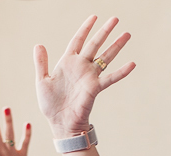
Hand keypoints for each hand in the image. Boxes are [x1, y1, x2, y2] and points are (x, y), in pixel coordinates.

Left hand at [33, 16, 134, 139]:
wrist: (60, 123)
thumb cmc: (51, 105)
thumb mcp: (42, 81)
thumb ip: (41, 62)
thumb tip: (38, 44)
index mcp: (67, 62)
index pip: (78, 40)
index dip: (86, 28)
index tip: (94, 17)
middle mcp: (81, 67)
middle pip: (95, 44)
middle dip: (105, 31)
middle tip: (115, 18)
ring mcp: (89, 77)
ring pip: (105, 57)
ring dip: (116, 46)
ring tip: (127, 34)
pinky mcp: (95, 88)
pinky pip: (110, 78)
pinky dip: (121, 72)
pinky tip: (132, 64)